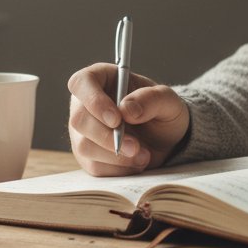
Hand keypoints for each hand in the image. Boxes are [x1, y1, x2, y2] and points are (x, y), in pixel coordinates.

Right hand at [67, 63, 189, 176]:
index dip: (93, 100)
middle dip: (108, 137)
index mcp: (101, 79)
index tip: (116, 119)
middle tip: (135, 146)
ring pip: (84, 146)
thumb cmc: (162, 111)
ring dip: (116, 156)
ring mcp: (83, 132)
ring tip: (143, 155)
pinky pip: (94, 166)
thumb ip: (151, 99)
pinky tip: (136, 161)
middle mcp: (85, 104)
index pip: (81, 82)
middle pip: (79, 120)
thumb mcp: (168, 100)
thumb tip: (126, 109)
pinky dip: (119, 168)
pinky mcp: (87, 156)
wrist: (165, 139)